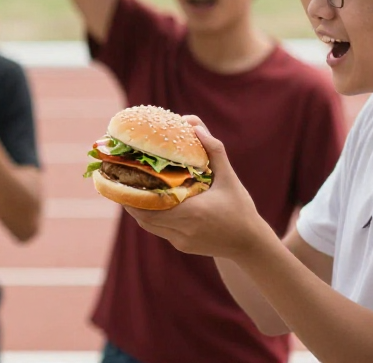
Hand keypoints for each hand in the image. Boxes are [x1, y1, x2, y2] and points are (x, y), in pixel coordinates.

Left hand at [124, 118, 268, 259]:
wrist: (251, 244)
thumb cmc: (241, 209)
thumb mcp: (229, 178)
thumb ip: (214, 151)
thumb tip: (194, 125)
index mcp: (191, 212)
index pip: (149, 206)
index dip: (131, 194)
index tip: (121, 178)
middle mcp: (183, 229)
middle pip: (143, 217)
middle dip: (129, 200)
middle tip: (121, 181)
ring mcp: (181, 241)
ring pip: (148, 225)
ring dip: (139, 209)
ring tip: (131, 190)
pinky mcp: (183, 246)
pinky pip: (160, 230)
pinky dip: (152, 217)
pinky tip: (152, 202)